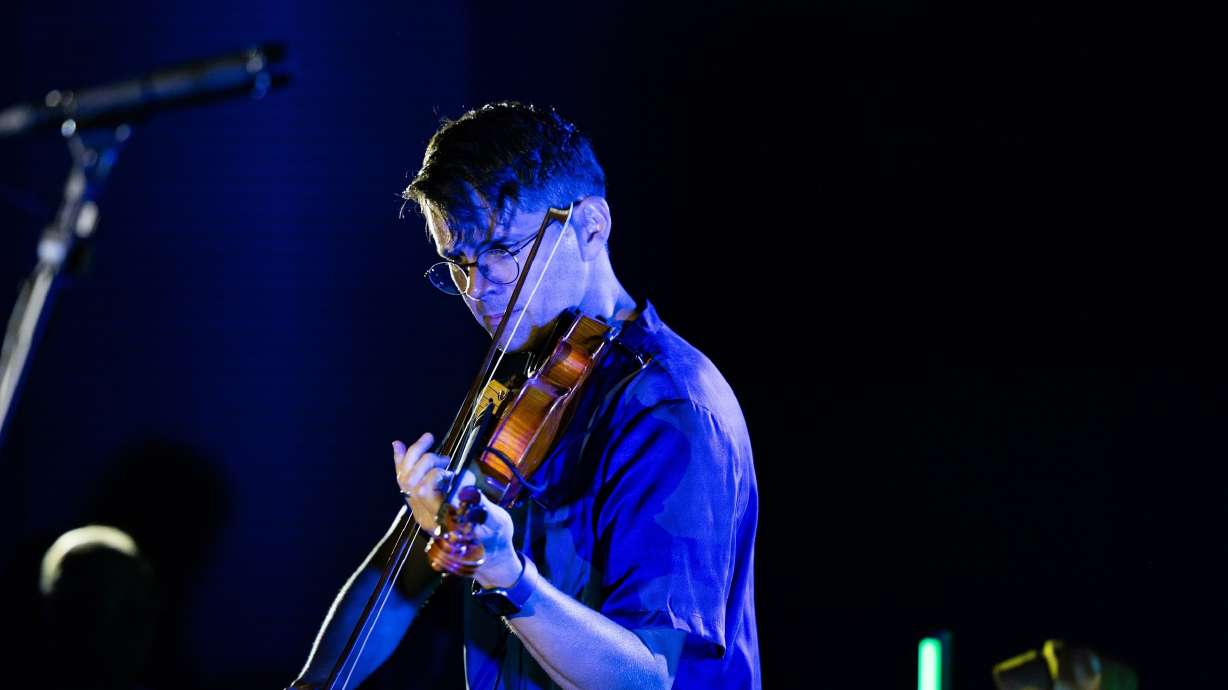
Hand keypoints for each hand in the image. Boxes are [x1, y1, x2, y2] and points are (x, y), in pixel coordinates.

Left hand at [392, 434, 521, 587]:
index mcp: (443, 522)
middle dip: (426, 461)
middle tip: (447, 460)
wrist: (488, 552)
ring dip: (413, 455)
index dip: (436, 474)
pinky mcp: (422, 505)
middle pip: (411, 482)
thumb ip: (482, 508)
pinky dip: (401, 462)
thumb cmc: (494, 537)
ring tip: (428, 439)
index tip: (454, 471)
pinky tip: (398, 445)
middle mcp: (427, 516)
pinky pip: (404, 482)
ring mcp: (421, 511)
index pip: (425, 492)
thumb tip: (467, 488)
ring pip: (405, 480)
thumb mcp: (495, 524)